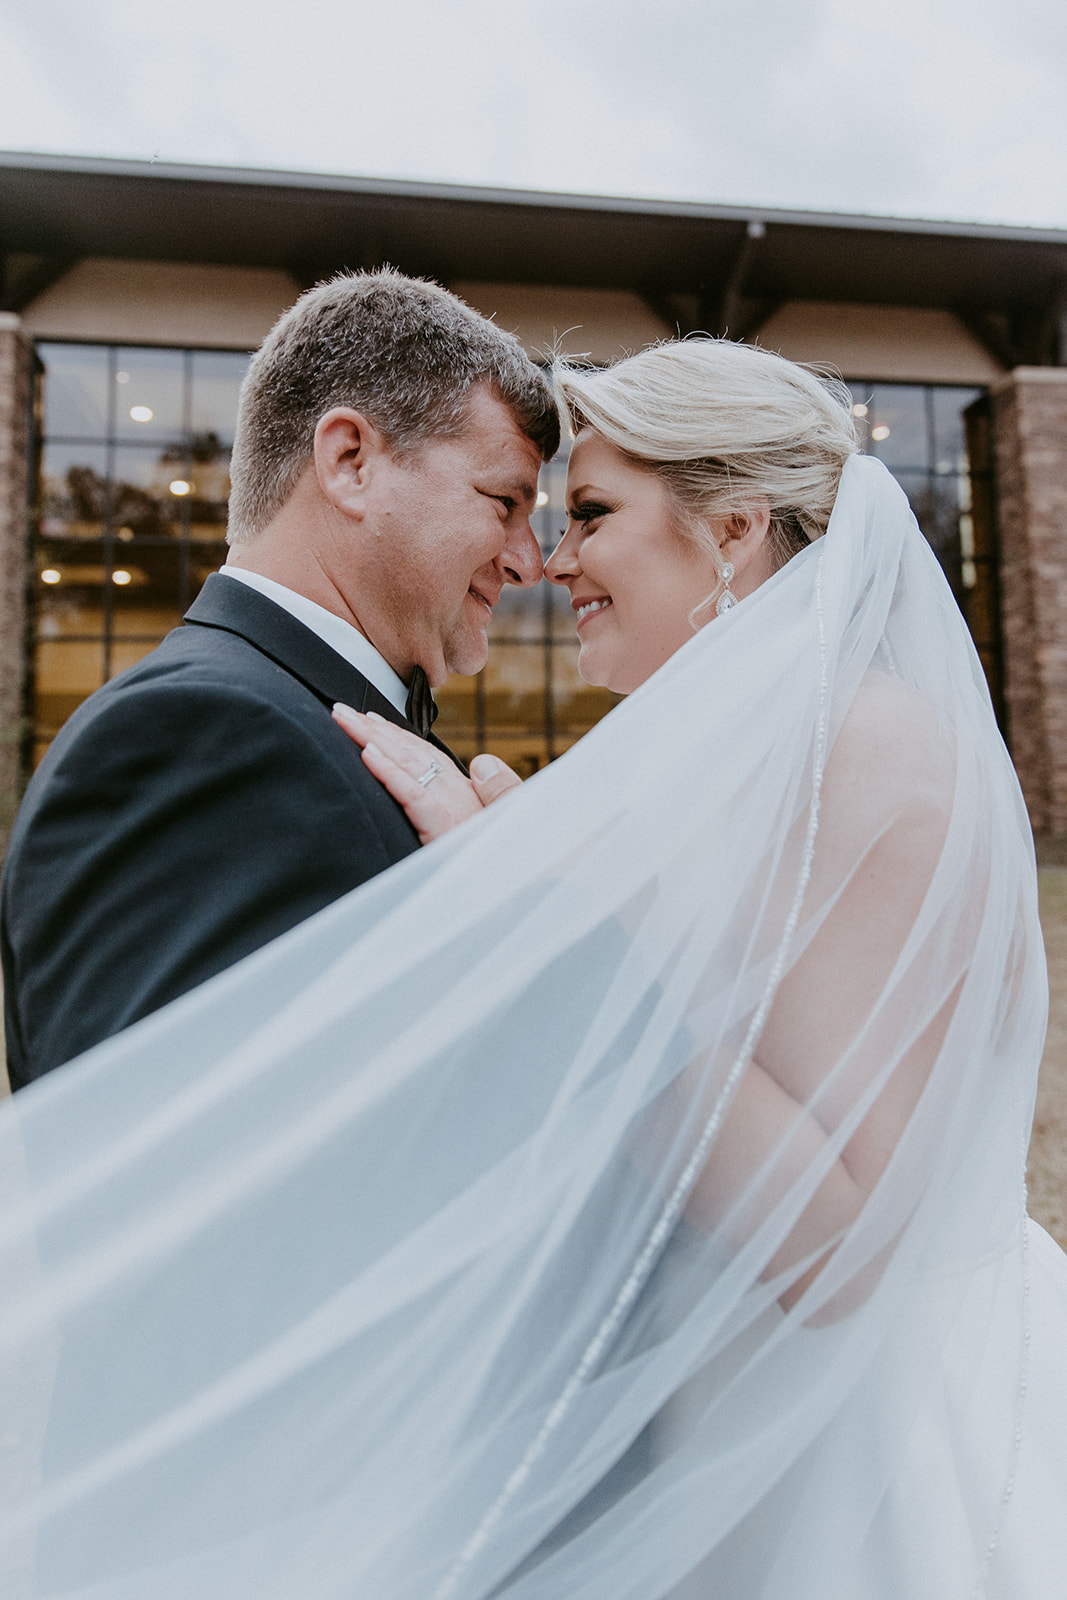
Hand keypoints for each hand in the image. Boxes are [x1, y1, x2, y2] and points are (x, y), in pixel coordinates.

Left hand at [331, 705, 521, 844]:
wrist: (508, 893)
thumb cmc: (495, 863)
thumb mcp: (491, 825)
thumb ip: (488, 795)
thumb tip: (482, 763)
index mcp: (466, 793)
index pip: (426, 754)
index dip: (395, 735)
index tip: (368, 720)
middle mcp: (459, 793)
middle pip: (411, 751)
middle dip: (374, 728)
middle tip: (342, 711)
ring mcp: (452, 808)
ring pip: (408, 763)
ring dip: (372, 737)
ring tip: (346, 721)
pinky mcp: (443, 827)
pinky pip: (411, 793)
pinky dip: (388, 771)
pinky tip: (367, 754)